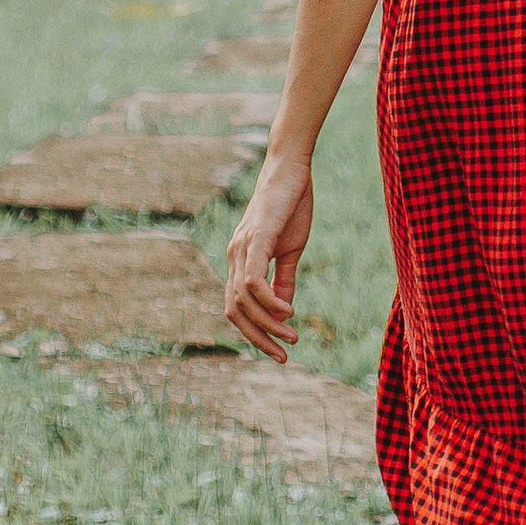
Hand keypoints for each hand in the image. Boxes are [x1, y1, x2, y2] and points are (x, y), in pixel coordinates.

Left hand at [223, 149, 315, 361]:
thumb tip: (284, 312)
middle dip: (258, 338)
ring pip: (242, 300)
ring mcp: (242, 248)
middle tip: (284, 355)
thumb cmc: (290, 206)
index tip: (280, 350)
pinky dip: (269, 301)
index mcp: (239, 261)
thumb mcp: (289, 250)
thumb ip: (283, 280)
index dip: (256, 333)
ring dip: (266, 324)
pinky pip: (254, 280)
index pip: (238, 308)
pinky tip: (287, 310)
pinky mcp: (256, 239)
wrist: (291, 169)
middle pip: (235, 312)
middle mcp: (234, 257)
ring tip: (291, 335)